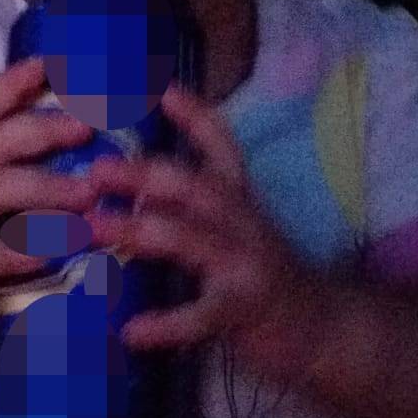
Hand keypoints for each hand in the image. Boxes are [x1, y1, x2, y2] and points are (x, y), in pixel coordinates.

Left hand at [84, 82, 318, 362]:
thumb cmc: (258, 267)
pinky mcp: (245, 309)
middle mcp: (243, 219)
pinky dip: (166, 323)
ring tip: (95, 227)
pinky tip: (131, 330)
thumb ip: (191, 200)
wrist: (321, 326)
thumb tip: (135, 183)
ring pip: (189, 239)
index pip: (220, 143)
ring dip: (139, 230)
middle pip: (192, 185)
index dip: (194, 113)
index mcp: (237, 195)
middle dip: (142, 173)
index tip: (161, 87)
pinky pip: (201, 316)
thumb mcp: (233, 222)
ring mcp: (246, 262)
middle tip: (96, 170)